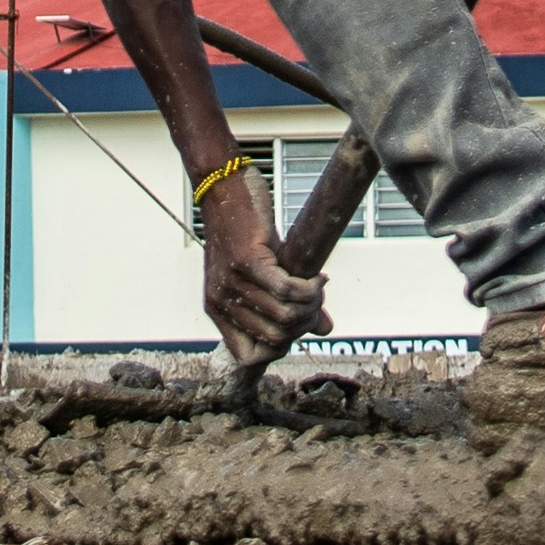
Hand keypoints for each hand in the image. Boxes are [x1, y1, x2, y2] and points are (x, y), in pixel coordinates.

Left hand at [197, 166, 328, 372]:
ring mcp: (232, 282)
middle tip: (316, 300)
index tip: (298, 324)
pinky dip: (309, 290)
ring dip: (311, 306)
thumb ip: (289, 306)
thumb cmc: (244, 231)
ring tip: (318, 287)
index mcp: (218, 310)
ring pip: (285, 317)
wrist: (223, 188)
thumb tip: (325, 330)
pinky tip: (316, 279)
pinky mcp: (247, 261)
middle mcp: (221, 301)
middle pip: (276, 338)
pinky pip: (287, 291)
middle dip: (305, 324)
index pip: (250, 356)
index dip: (282, 347)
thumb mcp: (263, 275)